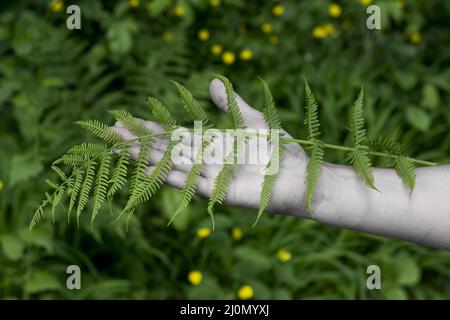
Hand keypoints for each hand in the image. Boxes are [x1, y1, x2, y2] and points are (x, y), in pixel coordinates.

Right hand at [111, 79, 325, 217]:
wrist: (300, 177)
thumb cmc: (280, 152)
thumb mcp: (253, 121)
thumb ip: (231, 104)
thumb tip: (212, 81)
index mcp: (211, 145)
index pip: (173, 135)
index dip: (150, 129)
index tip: (125, 120)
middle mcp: (205, 161)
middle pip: (165, 150)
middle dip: (138, 141)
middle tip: (108, 132)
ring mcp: (210, 177)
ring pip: (170, 165)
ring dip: (144, 157)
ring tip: (117, 148)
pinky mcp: (218, 193)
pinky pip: (189, 182)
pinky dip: (167, 175)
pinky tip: (146, 167)